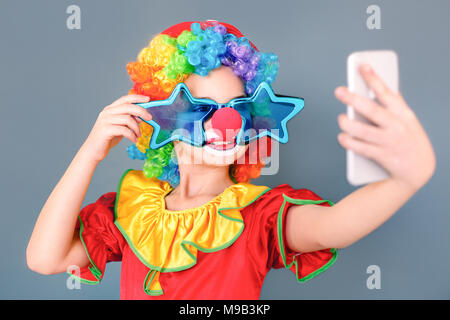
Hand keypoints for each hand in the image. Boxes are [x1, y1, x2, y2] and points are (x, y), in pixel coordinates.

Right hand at [81, 94, 151, 162]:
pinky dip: (132, 135)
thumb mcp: (121, 127)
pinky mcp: (105, 130)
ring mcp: (105, 121)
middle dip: (141, 111)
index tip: (148, 99)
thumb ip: (129, 120)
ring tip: (138, 135)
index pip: (125, 99)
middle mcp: (107, 112)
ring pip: (127, 119)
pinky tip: (134, 140)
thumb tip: (142, 116)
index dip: (137, 97)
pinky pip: (124, 130)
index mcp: (110, 109)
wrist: (93, 150)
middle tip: (150, 118)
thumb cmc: (108, 138)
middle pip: (128, 107)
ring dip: (136, 128)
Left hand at [334, 64, 435, 191]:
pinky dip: (348, 141)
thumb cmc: (407, 138)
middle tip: (339, 90)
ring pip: (362, 130)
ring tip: (341, 118)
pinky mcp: (382, 156)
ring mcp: (389, 142)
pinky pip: (360, 148)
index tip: (362, 66)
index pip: (387, 93)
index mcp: (403, 113)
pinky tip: (342, 136)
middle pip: (371, 110)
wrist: (419, 169)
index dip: (374, 79)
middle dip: (353, 99)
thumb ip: (392, 105)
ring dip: (347, 123)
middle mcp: (397, 126)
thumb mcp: (406, 119)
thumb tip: (372, 88)